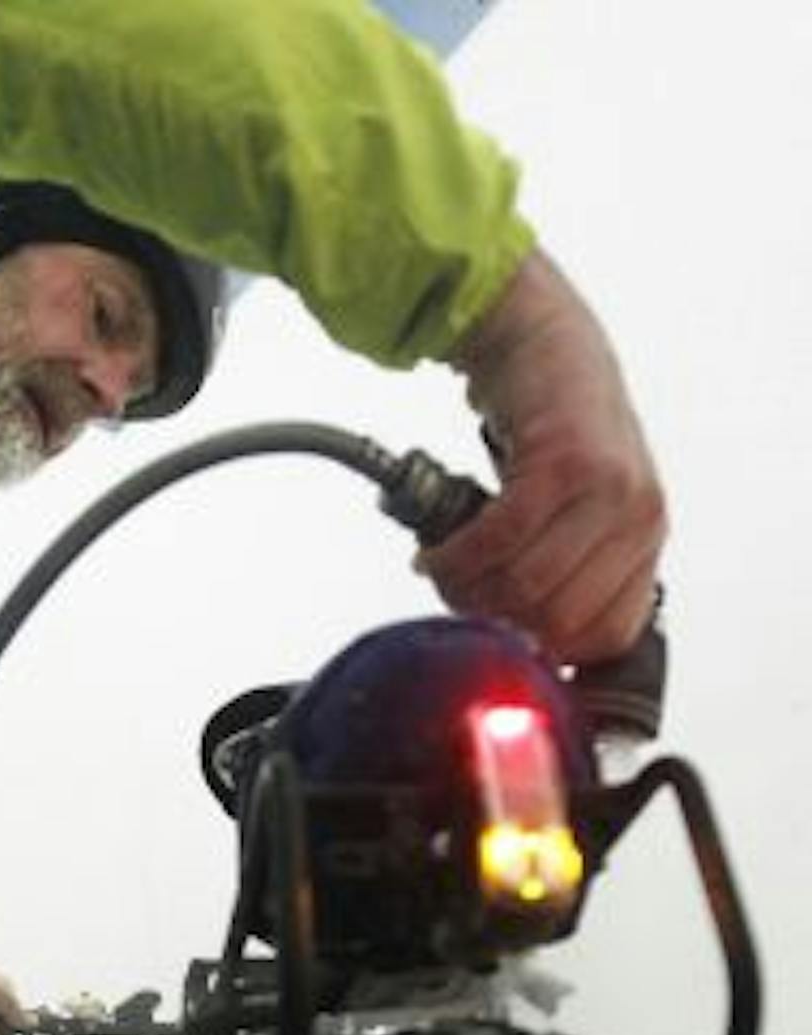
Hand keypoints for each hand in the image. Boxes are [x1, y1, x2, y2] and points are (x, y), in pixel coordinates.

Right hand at [420, 249, 665, 663]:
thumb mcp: (581, 510)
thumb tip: (524, 645)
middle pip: (555, 621)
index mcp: (645, 540)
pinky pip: (499, 540)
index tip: (496, 634)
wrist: (539, 336)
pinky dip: (455, 556)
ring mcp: (607, 490)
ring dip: (467, 589)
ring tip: (444, 570)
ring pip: (525, 587)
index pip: (601, 640)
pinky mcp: (563, 463)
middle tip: (458, 599)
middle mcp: (637, 517)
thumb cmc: (553, 423)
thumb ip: (568, 574)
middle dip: (494, 621)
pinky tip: (436, 552)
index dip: (539, 650)